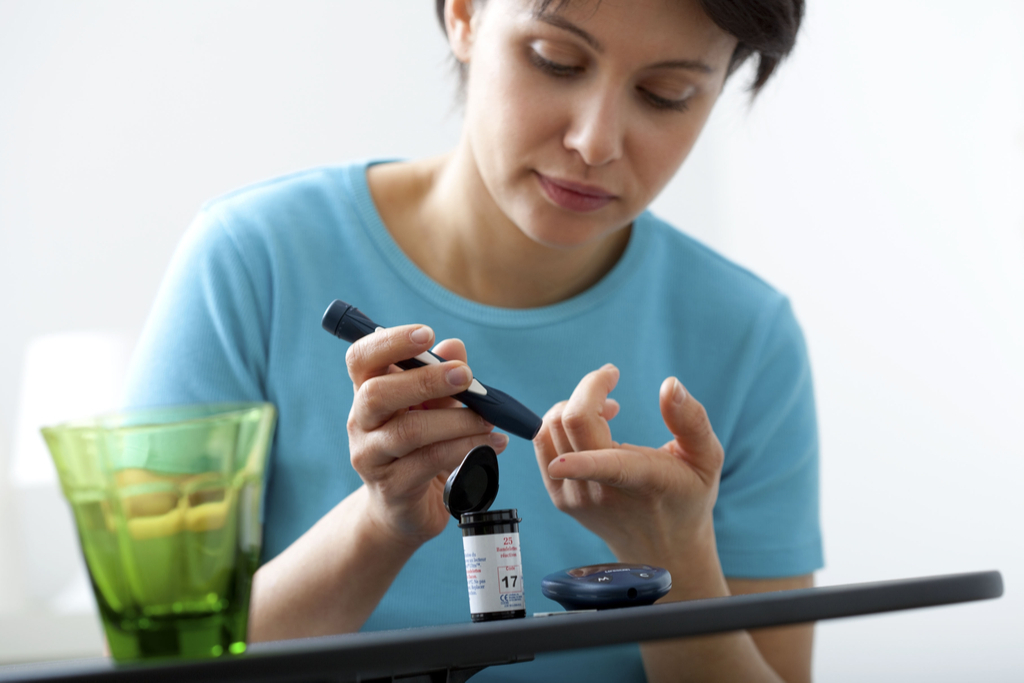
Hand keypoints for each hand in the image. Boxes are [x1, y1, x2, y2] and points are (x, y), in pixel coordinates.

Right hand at [346, 324, 508, 548]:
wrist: (407, 508)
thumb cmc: (421, 447)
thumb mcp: (434, 407)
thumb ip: (442, 376)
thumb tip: (453, 346)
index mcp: (367, 392)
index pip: (361, 358)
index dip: (389, 342)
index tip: (426, 334)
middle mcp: (361, 422)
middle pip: (377, 393)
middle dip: (426, 380)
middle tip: (467, 376)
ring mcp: (371, 457)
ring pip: (408, 431)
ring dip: (456, 420)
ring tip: (488, 419)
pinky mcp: (392, 488)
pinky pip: (429, 462)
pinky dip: (465, 448)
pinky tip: (492, 444)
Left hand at [534, 364, 723, 562]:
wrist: (662, 549)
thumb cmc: (687, 496)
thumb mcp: (706, 458)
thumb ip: (692, 420)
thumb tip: (670, 384)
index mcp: (640, 481)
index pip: (604, 462)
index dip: (586, 440)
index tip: (591, 406)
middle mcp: (600, 493)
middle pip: (570, 424)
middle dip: (590, 388)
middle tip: (613, 382)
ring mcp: (575, 498)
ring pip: (550, 429)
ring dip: (573, 404)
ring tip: (605, 409)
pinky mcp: (559, 498)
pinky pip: (543, 444)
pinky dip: (560, 422)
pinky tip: (590, 426)